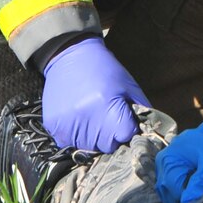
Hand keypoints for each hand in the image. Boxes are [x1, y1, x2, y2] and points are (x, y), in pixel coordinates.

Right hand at [41, 35, 148, 151]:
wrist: (69, 55)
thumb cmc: (104, 70)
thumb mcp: (129, 86)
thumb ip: (142, 111)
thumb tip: (149, 134)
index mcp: (107, 107)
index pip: (125, 136)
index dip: (127, 129)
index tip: (123, 119)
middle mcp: (86, 119)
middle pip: (107, 146)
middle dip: (111, 136)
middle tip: (105, 116)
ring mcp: (68, 125)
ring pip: (88, 147)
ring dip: (92, 137)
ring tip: (90, 115)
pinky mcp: (53, 127)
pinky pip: (69, 143)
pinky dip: (75, 135)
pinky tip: (77, 117)